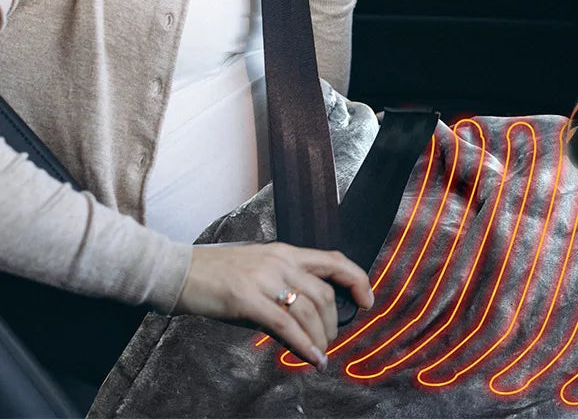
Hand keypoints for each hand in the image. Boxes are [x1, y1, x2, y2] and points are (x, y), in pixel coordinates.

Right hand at [175, 242, 372, 370]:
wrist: (178, 271)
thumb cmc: (216, 274)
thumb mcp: (257, 270)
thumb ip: (283, 286)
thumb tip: (305, 318)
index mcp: (284, 252)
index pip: (333, 260)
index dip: (357, 280)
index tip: (367, 300)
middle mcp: (279, 261)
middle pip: (324, 293)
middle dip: (334, 323)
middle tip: (330, 340)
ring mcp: (263, 279)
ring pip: (309, 311)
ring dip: (320, 338)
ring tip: (320, 353)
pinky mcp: (246, 299)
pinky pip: (285, 326)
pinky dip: (304, 345)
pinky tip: (312, 358)